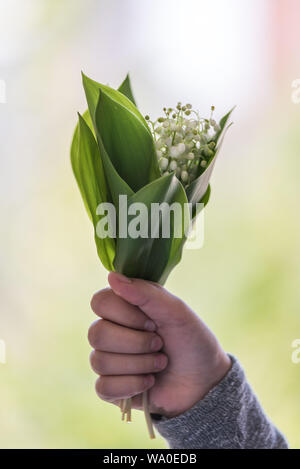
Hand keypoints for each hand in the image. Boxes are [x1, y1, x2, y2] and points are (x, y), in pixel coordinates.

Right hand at [88, 272, 230, 417]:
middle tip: (159, 344)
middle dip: (136, 343)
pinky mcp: (109, 388)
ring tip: (160, 363)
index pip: (100, 302)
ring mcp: (108, 360)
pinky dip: (132, 385)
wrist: (204, 381)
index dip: (125, 315)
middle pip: (97, 334)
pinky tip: (149, 382)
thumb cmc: (191, 340)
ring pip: (99, 361)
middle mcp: (110, 331)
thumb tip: (112, 276)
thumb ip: (145, 292)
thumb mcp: (176, 311)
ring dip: (139, 364)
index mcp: (123, 308)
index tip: (152, 322)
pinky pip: (102, 387)